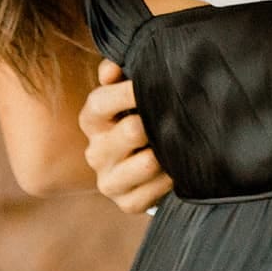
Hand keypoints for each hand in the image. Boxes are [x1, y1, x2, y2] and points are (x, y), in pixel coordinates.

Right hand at [79, 59, 174, 213]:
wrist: (142, 165)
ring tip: (179, 140)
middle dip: (156, 122)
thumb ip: (118, 75)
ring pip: (147, 163)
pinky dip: (171, 178)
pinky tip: (176, 167)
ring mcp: (109, 181)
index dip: (125, 92)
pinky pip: (156, 191)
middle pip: (130, 132)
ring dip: (168, 151)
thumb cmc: (135, 117)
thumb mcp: (126, 93)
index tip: (151, 82)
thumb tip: (112, 67)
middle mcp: (95, 152)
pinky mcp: (127, 203)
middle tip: (177, 114)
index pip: (100, 102)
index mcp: (92, 121)